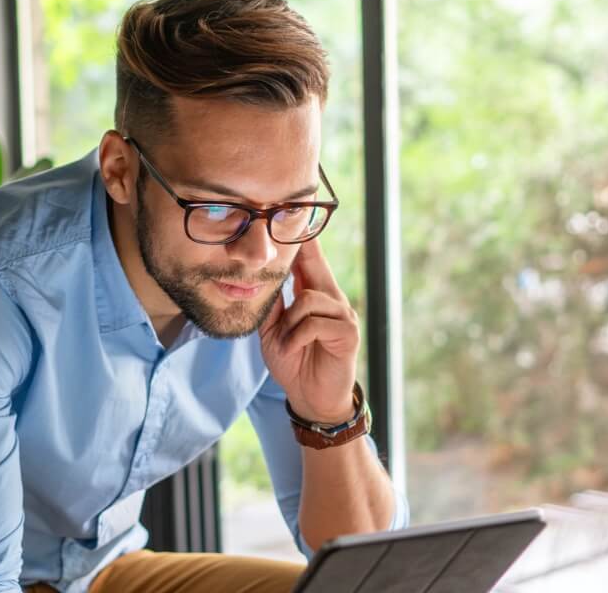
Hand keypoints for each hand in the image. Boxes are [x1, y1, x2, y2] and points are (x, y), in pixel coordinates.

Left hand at [259, 239, 359, 423]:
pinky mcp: (347, 333)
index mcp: (315, 296)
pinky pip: (314, 322)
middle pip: (316, 265)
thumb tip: (260, 279)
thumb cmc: (294, 362)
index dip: (304, 239)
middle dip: (304, 248)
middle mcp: (332, 300)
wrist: (311, 398)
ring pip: (309, 299)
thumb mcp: (274, 331)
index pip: (309, 261)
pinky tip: (293, 348)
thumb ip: (272, 306)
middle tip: (290, 227)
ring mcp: (343, 315)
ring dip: (290, 322)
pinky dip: (297, 336)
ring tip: (286, 341)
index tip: (299, 209)